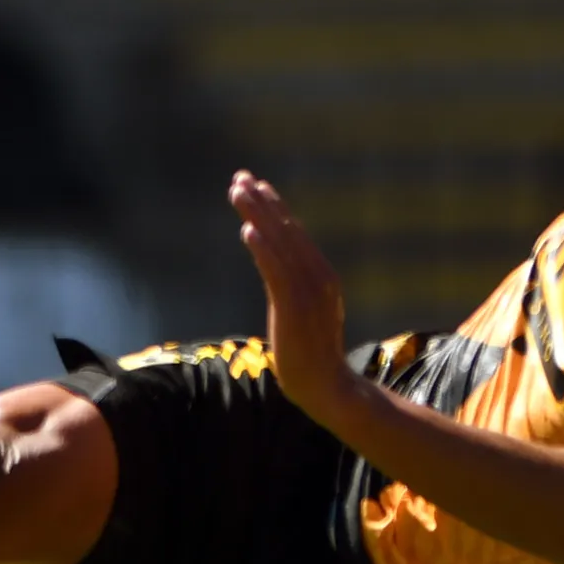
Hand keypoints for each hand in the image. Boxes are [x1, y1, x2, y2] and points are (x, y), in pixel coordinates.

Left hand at [230, 171, 358, 426]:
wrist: (325, 386)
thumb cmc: (310, 353)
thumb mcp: (303, 310)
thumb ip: (292, 286)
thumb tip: (275, 265)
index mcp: (322, 275)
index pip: (294, 233)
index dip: (274, 207)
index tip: (255, 184)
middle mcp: (319, 276)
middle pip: (287, 230)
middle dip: (262, 202)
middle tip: (240, 177)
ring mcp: (309, 291)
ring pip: (280, 244)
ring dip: (258, 215)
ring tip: (238, 192)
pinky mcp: (295, 308)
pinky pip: (277, 272)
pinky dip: (263, 249)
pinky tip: (248, 230)